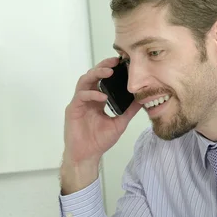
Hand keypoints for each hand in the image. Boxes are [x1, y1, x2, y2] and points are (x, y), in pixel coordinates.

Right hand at [60, 57, 140, 193]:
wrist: (87, 155)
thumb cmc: (99, 141)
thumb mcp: (119, 123)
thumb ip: (129, 111)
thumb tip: (143, 100)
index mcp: (97, 100)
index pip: (103, 80)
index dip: (111, 70)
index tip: (123, 63)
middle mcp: (88, 98)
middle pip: (93, 75)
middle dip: (103, 66)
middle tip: (116, 61)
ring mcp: (79, 103)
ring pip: (84, 81)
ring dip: (96, 74)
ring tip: (109, 72)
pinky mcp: (73, 109)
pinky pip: (81, 96)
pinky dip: (92, 94)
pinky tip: (102, 96)